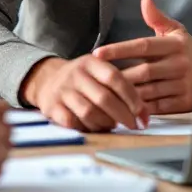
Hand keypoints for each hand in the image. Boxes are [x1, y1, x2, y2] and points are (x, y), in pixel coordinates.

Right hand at [20, 55, 146, 132]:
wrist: (47, 79)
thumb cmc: (83, 80)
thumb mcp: (99, 72)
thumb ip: (121, 86)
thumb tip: (145, 113)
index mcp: (91, 62)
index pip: (115, 78)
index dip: (132, 98)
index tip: (144, 115)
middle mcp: (75, 74)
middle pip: (104, 98)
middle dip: (123, 115)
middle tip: (134, 125)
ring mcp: (62, 91)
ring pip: (89, 112)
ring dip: (105, 123)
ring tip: (113, 125)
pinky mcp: (52, 107)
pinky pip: (73, 123)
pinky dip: (87, 128)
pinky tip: (95, 129)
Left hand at [93, 0, 191, 114]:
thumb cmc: (188, 50)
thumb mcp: (176, 31)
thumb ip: (157, 18)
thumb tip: (145, 0)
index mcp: (176, 44)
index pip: (142, 45)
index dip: (119, 49)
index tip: (97, 53)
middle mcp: (180, 63)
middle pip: (143, 71)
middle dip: (120, 76)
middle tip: (98, 79)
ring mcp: (184, 84)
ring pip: (148, 91)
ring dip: (127, 93)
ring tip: (107, 93)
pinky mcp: (185, 102)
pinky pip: (158, 107)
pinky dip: (141, 107)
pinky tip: (126, 106)